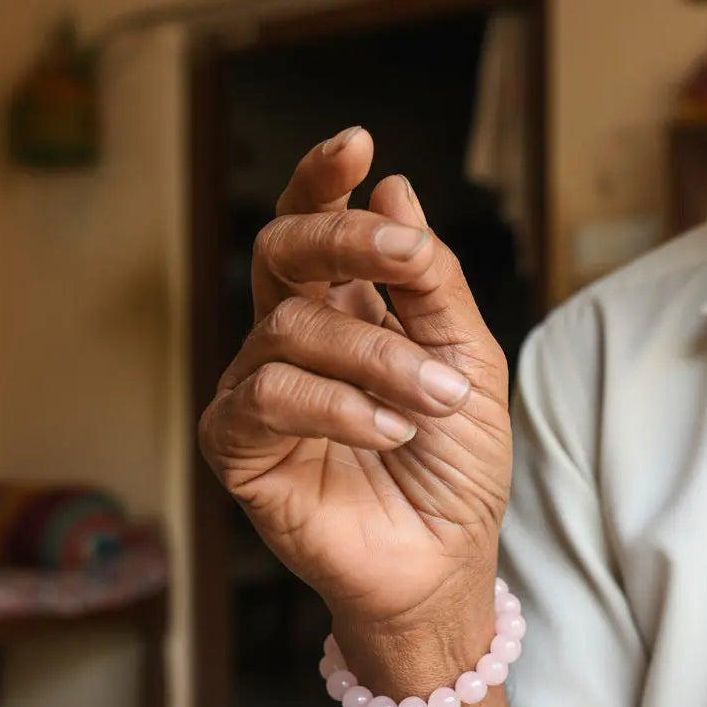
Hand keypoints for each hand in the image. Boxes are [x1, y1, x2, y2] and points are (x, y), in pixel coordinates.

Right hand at [199, 127, 512, 632]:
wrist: (442, 563)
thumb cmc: (456, 469)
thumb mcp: (468, 361)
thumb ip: (431, 283)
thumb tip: (395, 188)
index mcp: (346, 316)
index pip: (315, 231)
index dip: (324, 182)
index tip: (358, 143)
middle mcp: (294, 345)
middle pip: (281, 253)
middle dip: (341, 238)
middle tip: (401, 255)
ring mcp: (259, 394)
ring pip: (289, 328)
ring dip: (376, 357)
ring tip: (434, 401)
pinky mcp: (238, 447)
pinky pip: (266, 396)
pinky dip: (336, 406)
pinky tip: (387, 430)